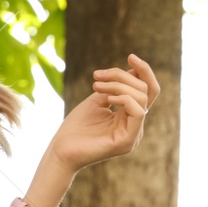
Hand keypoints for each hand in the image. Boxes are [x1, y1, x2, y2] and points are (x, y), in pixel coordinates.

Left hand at [49, 53, 159, 171]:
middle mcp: (135, 126)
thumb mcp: (98, 99)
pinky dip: (124, 99)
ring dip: (118, 85)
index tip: (131, 56)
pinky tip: (107, 99)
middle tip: (97, 76)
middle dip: (122, 76)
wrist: (60, 150)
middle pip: (144, 91)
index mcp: (129, 116)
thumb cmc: (75, 127)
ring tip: (96, 86)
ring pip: (141, 98)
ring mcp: (133, 135)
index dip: (144, 71)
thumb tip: (135, 70)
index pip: (148, 91)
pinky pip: (138, 112)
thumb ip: (116, 86)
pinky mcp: (127, 142)